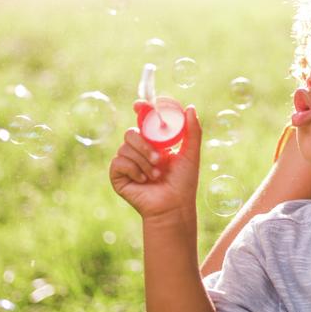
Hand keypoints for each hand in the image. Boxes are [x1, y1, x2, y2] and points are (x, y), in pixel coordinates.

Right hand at [109, 101, 201, 220]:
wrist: (173, 206)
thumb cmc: (184, 182)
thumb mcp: (191, 154)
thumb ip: (192, 131)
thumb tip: (190, 107)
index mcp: (154, 143)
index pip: (142, 122)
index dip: (139, 110)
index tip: (139, 105)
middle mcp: (139, 150)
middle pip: (131, 133)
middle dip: (144, 145)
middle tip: (159, 159)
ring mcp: (127, 163)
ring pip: (124, 148)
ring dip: (143, 162)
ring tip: (155, 176)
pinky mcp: (118, 175)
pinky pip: (118, 162)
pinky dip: (133, 170)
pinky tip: (143, 181)